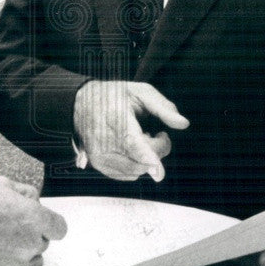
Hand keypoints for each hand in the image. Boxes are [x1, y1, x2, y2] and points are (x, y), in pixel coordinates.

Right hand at [0, 176, 66, 265]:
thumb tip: (35, 201)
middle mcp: (31, 244)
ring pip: (32, 262)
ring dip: (23, 254)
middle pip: (43, 243)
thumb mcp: (3, 184)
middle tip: (7, 228)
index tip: (41, 225)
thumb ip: (26, 193)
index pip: (60, 229)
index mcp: (35, 219)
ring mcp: (18, 265)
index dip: (50, 225)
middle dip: (30, 236)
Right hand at [73, 80, 188, 181]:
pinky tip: (129, 148)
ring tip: (137, 138)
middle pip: (141, 160)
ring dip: (145, 158)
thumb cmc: (113, 96)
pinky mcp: (98, 165)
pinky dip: (135, 164)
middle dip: (156, 149)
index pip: (131, 142)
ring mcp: (99, 155)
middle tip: (153, 132)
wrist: (81, 103)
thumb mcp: (140, 91)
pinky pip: (128, 174)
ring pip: (137, 170)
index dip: (146, 157)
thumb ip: (163, 107)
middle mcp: (103, 140)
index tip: (158, 170)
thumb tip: (183, 124)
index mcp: (115, 117)